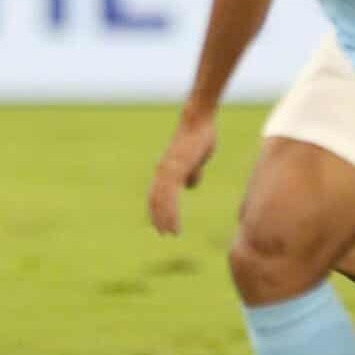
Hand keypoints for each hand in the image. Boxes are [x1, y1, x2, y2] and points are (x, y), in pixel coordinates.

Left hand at [149, 113, 216, 235]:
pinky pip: (171, 196)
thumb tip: (189, 186)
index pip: (157, 194)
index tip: (161, 223)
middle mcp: (163, 171)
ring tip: (170, 233)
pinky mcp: (176, 169)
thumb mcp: (196, 159)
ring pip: (162, 201)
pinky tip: (176, 220)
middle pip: (155, 199)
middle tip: (164, 234)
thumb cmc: (198, 137)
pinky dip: (171, 212)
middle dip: (158, 217)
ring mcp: (168, 170)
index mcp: (166, 169)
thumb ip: (192, 172)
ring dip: (165, 219)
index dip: (158, 209)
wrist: (198, 121)